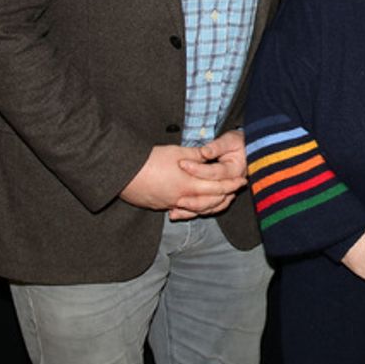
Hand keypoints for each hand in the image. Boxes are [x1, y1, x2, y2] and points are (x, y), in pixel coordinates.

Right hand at [120, 143, 245, 218]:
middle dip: (226, 196)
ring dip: (211, 205)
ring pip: (197, 209)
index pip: (219, 188)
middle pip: (211, 202)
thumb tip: (211, 155)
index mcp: (190, 184)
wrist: (122, 172)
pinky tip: (195, 206)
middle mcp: (182, 198)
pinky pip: (181, 211)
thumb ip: (198, 156)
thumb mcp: (178, 152)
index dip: (232, 184)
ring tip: (220, 198)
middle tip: (235, 190)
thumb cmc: (150, 159)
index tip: (242, 181)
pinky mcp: (159, 206)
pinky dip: (192, 210)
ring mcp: (170, 204)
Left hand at [174, 129, 248, 216]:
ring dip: (193, 208)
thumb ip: (218, 146)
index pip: (214, 173)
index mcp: (235, 170)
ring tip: (176, 204)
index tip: (182, 163)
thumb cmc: (237, 144)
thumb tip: (205, 151)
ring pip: (210, 206)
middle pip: (212, 194)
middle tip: (175, 186)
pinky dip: (194, 213)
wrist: (246, 152)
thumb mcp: (230, 140)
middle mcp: (232, 185)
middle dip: (192, 192)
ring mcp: (227, 194)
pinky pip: (208, 210)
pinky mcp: (221, 199)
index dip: (198, 169)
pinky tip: (180, 213)